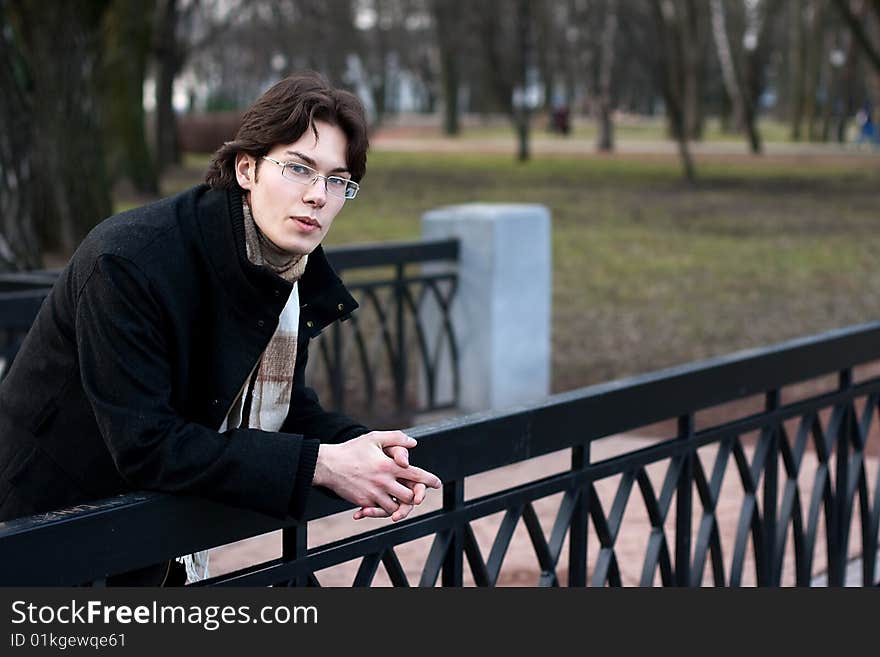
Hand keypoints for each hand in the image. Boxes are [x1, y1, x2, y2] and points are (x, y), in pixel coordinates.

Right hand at [312, 431, 440, 516]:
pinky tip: (382, 504)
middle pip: (409, 496)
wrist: (328, 465)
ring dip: (400, 505)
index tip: (437, 483)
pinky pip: (379, 511)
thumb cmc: (352, 449)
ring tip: (400, 500)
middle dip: (415, 496)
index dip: (429, 480)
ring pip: (396, 507)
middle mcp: (384, 482)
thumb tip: (413, 444)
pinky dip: (383, 509)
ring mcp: (374, 494)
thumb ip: (396, 438)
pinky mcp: (364, 502)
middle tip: (416, 493)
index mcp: (389, 466)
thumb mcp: (374, 438)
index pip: (416, 475)